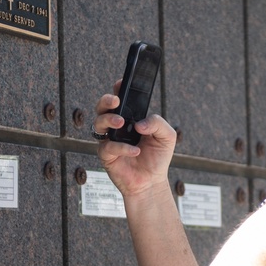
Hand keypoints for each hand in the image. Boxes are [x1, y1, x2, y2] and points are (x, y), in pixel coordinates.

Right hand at [92, 81, 176, 198]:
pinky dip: (122, 147)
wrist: (151, 182)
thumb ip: (158, 123)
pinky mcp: (106, 155)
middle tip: (116, 101)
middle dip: (106, 100)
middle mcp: (117, 127)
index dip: (118, 89)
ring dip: (108, 119)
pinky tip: (135, 151)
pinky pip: (108, 147)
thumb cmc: (157, 158)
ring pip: (98, 124)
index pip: (120, 100)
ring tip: (121, 123)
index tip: (121, 83)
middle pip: (102, 107)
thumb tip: (140, 123)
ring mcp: (109, 140)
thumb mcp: (167, 136)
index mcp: (130, 119)